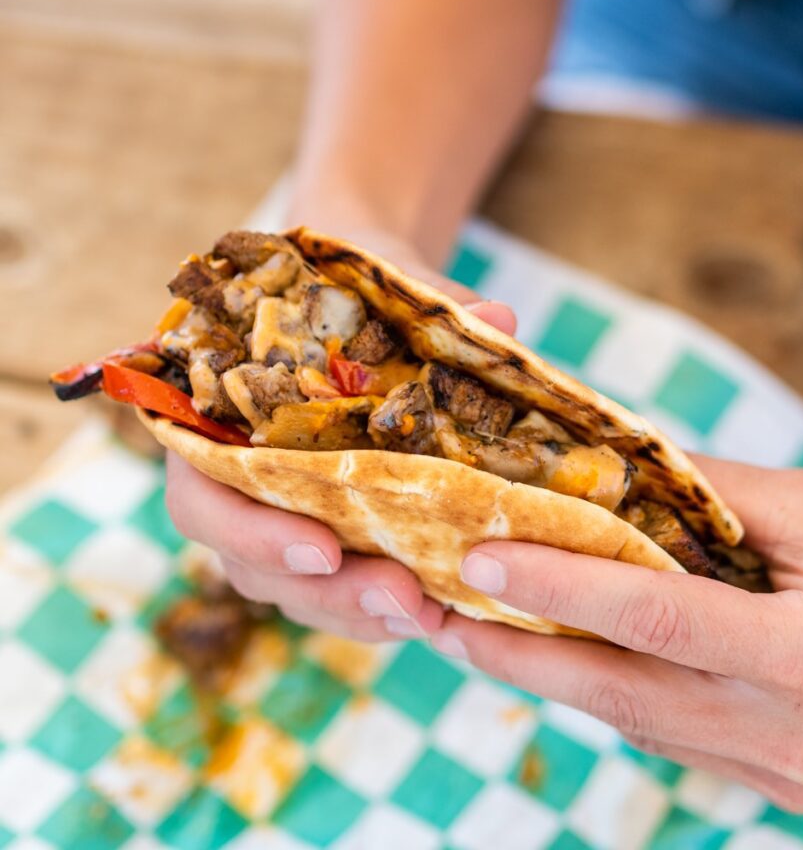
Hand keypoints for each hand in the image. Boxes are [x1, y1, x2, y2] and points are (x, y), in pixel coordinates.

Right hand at [164, 227, 515, 641]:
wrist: (348, 303)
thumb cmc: (345, 294)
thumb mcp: (374, 285)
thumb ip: (425, 301)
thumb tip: (498, 320)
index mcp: (214, 428)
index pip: (205, 499)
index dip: (253, 534)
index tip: (323, 547)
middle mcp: (235, 488)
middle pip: (255, 569)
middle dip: (332, 592)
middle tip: (404, 598)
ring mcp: (276, 522)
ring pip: (301, 593)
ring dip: (364, 613)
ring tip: (435, 616)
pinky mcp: (326, 540)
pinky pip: (343, 592)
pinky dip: (388, 608)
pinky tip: (446, 612)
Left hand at [430, 457, 802, 810]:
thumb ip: (708, 492)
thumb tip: (613, 470)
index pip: (654, 617)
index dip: (558, 586)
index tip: (478, 558)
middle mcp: (789, 734)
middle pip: (622, 693)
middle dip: (520, 657)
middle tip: (440, 618)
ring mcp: (783, 776)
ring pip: (636, 723)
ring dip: (557, 679)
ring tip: (483, 636)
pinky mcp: (779, 787)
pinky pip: (670, 739)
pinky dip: (615, 696)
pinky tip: (571, 661)